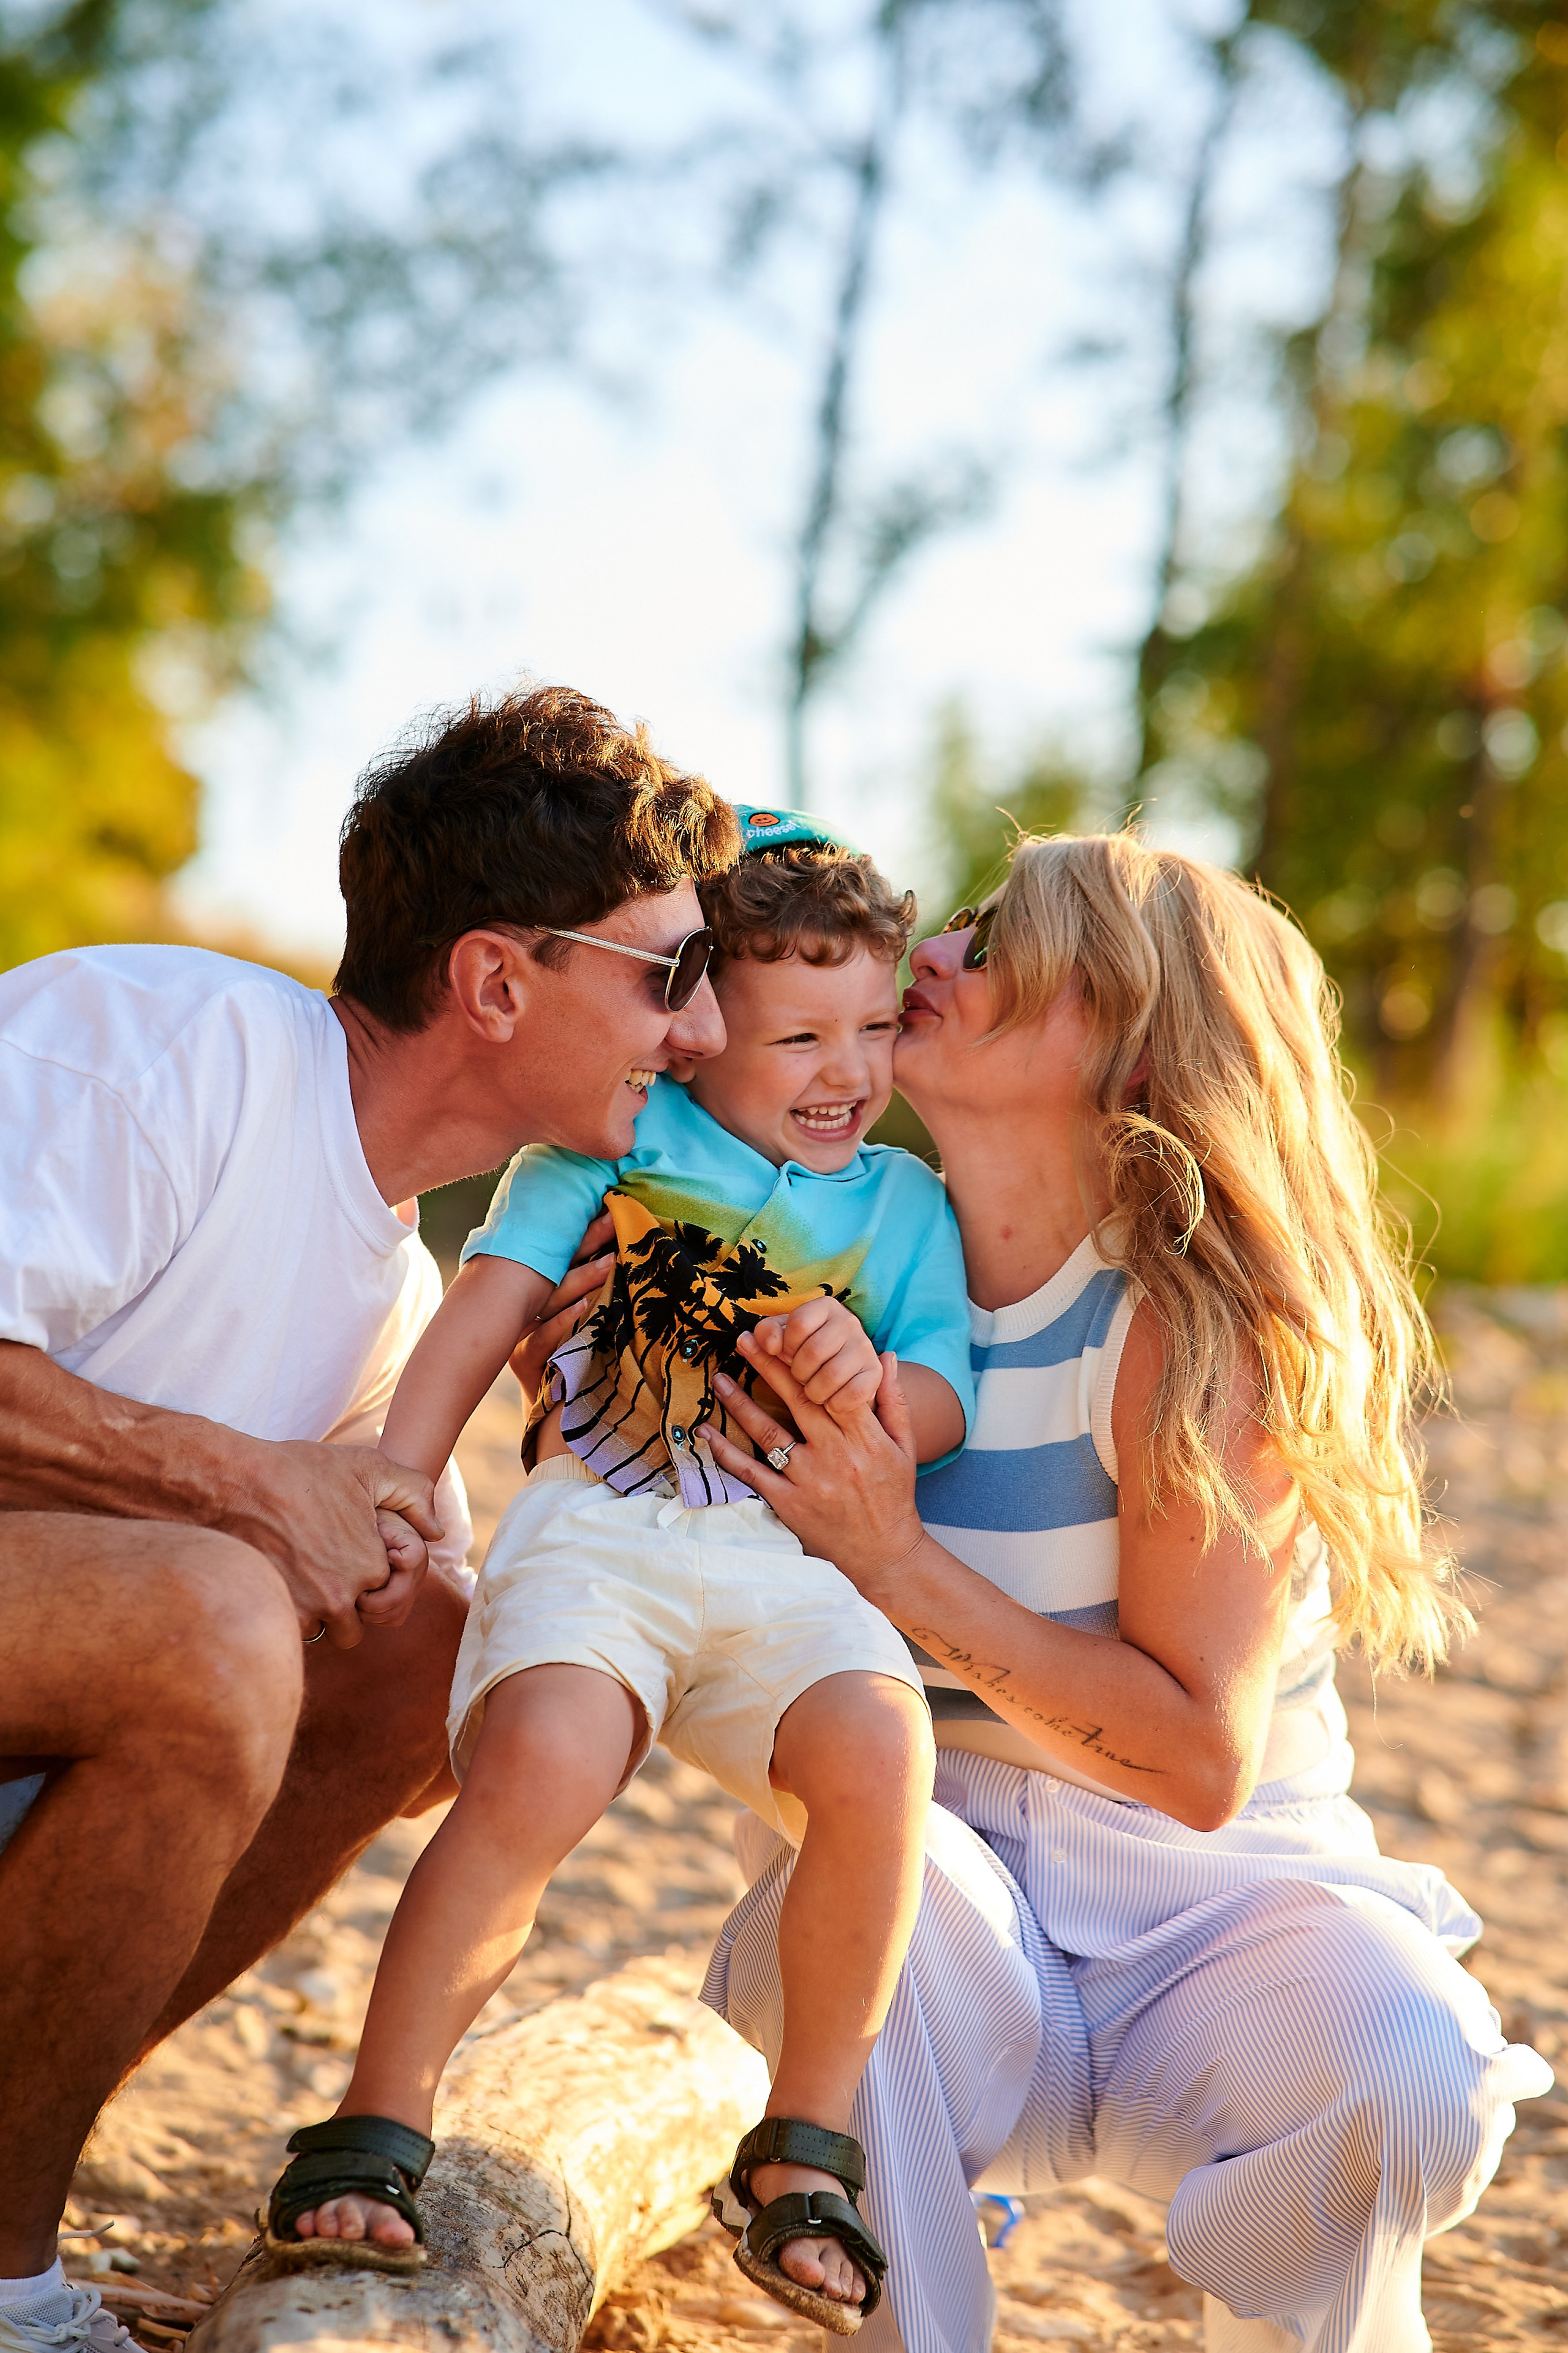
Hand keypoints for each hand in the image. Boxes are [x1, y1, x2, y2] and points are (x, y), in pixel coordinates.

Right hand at [225, 1440, 443, 1649]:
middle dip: (345, 1605)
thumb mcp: (369, 1467)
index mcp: (369, 1565)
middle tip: (323, 1572)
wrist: (234, 1482)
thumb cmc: (302, 1470)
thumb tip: (437, 1530)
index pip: (382, 1589)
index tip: (344, 1548)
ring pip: (322, 1631)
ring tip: (300, 1575)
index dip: (365, 1569)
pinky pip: (291, 1631)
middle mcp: (341, 1596)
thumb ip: (414, 1494)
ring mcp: (306, 1609)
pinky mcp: (273, 1614)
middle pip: (354, 1624)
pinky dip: (288, 1614)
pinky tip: (279, 1580)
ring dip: (316, 1613)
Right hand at [508, 1211, 615, 1406]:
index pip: (562, 1252)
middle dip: (587, 1241)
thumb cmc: (575, 1362)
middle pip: (557, 1267)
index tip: (611, 1204)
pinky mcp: (522, 1360)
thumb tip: (629, 1251)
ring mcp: (522, 1332)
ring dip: (583, 1278)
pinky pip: (543, 1337)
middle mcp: (527, 1307)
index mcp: (540, 1292)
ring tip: (611, 1261)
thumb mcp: (584, 1322)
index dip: (585, 1229)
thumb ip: (594, 1291)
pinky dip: (564, 1321)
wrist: (553, 1414)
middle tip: (614, 1217)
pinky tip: (585, 1306)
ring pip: (552, 1299)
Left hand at [707, 1336, 924, 1604]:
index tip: (786, 1334)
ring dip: (740, 1403)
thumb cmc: (895, 1497)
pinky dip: (727, 1453)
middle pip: (797, 1400)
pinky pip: (753, 1473)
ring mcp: (810, 1480)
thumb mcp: (904, 1447)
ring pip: (769, 1433)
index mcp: (864, 1437)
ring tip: (720, 1378)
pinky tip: (707, 1433)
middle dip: (768, 1366)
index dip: (806, 1358)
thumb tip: (886, 1356)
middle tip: (745, 1339)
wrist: (885, 1555)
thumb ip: (893, 1401)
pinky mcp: (789, 1504)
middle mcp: (835, 1454)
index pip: (832, 1385)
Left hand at [748, 1295, 880, 1422]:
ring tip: (814, 1392)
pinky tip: (831, 1402)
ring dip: (815, 1392)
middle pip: (813, 1352)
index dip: (786, 1345)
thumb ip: (766, 1334)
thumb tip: (746, 1339)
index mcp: (825, 1307)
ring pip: (830, 1377)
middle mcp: (849, 1322)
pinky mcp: (875, 1374)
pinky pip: (850, 1395)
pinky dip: (835, 1404)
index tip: (788, 1354)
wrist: (845, 1373)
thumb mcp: (785, 1338)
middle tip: (802, 1378)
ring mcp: (865, 1348)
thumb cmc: (807, 1353)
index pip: (798, 1323)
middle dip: (799, 1373)